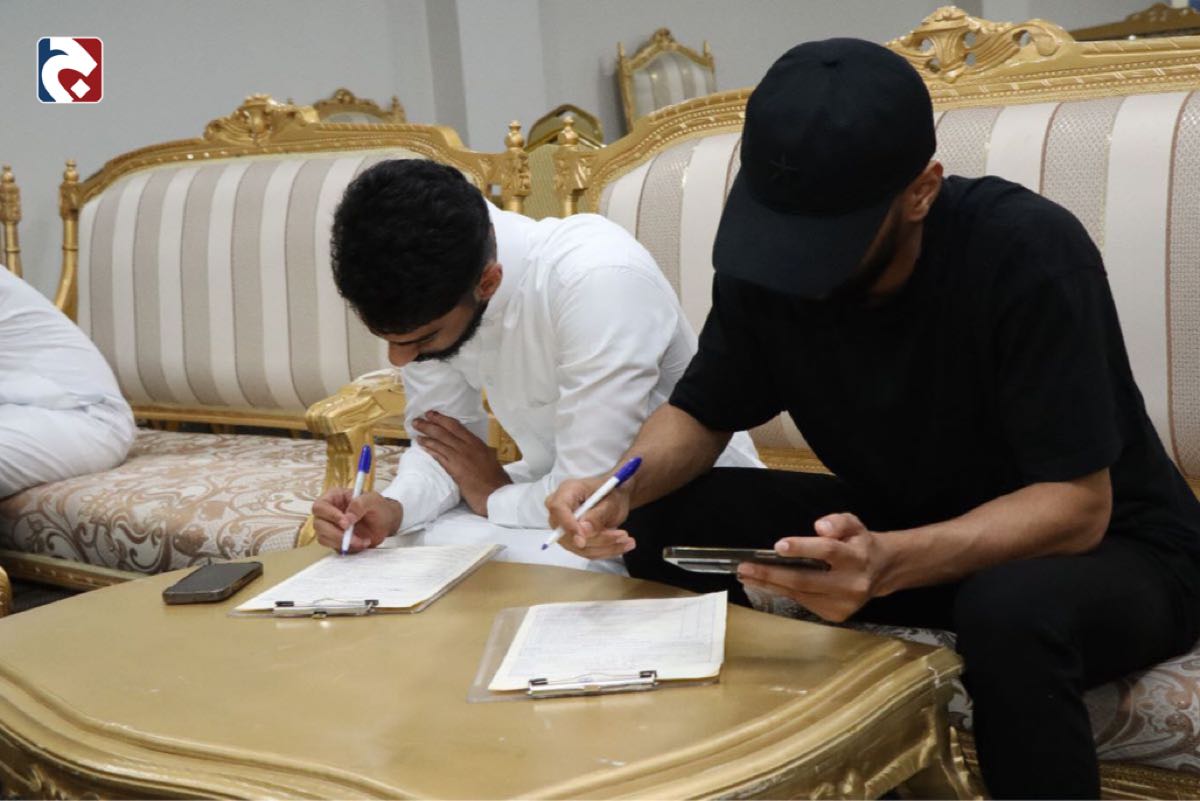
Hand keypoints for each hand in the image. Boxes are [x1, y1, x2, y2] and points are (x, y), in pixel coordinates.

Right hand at [312, 489, 403, 552]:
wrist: (386, 522)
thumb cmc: (378, 507)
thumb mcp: (373, 500)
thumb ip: (360, 504)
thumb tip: (347, 518)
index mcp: (333, 497)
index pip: (320, 506)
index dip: (329, 515)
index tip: (345, 523)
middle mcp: (328, 513)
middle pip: (318, 525)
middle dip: (336, 533)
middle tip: (354, 536)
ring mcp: (330, 527)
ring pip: (323, 538)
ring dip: (343, 542)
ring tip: (362, 540)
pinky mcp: (335, 540)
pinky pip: (334, 547)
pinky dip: (348, 548)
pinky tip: (361, 543)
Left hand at [411, 411, 511, 515]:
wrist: (497, 494)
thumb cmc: (496, 481)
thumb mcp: (489, 460)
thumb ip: (479, 453)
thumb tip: (475, 450)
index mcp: (477, 444)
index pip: (457, 427)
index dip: (442, 419)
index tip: (432, 414)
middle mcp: (468, 447)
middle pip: (445, 431)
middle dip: (430, 424)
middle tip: (418, 419)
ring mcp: (461, 457)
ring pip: (440, 441)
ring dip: (426, 435)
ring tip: (416, 431)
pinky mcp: (455, 469)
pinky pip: (439, 456)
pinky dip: (430, 449)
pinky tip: (422, 445)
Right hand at [545, 475, 634, 558]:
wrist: (613, 497)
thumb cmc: (610, 492)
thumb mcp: (610, 500)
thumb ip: (597, 515)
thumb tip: (583, 531)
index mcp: (566, 492)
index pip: (558, 509)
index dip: (568, 526)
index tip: (582, 540)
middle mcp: (559, 511)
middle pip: (568, 533)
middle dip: (598, 539)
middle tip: (623, 535)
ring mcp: (564, 528)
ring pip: (579, 547)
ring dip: (606, 547)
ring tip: (628, 541)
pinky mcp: (572, 541)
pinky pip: (586, 552)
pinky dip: (606, 551)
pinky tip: (622, 545)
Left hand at [736, 513, 888, 622]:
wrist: (882, 571)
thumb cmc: (860, 544)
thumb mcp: (854, 524)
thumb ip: (838, 522)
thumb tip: (819, 527)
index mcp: (856, 557)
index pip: (827, 551)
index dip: (802, 548)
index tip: (778, 546)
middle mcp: (851, 584)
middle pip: (806, 580)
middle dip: (772, 574)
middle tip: (745, 568)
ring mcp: (844, 604)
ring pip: (800, 594)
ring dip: (770, 585)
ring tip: (746, 576)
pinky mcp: (836, 615)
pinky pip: (803, 602)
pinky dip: (782, 592)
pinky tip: (765, 584)